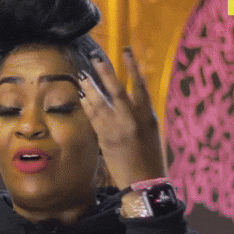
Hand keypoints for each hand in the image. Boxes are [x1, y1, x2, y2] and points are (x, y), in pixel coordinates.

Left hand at [78, 47, 165, 188]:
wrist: (144, 181)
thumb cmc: (151, 157)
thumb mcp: (151, 132)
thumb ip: (139, 114)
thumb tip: (127, 100)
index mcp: (148, 115)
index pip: (140, 85)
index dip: (132, 67)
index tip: (125, 52)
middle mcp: (132, 119)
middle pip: (116, 89)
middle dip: (105, 72)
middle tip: (95, 58)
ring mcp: (117, 128)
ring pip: (101, 102)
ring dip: (90, 87)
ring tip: (83, 75)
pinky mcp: (105, 139)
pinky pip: (93, 118)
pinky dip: (87, 105)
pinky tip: (82, 97)